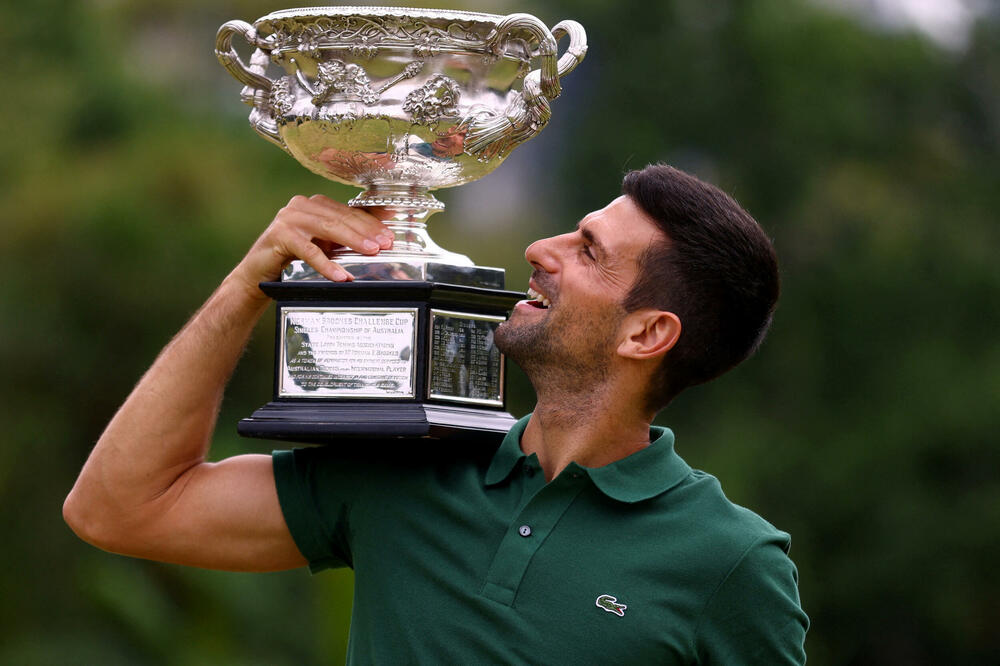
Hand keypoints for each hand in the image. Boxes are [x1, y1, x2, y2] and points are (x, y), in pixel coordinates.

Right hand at [232, 194, 393, 294]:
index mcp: (315, 203)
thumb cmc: (294, 256)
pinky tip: (340, 276)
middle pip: (341, 217)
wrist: (259, 271)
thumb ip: (346, 236)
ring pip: (328, 228)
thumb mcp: (325, 244)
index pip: (348, 211)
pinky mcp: (279, 236)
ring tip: (371, 252)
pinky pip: (308, 250)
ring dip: (352, 241)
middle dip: (366, 231)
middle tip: (384, 244)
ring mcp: (289, 218)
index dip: (371, 223)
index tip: (389, 235)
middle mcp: (302, 205)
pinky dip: (326, 264)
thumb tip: (378, 235)